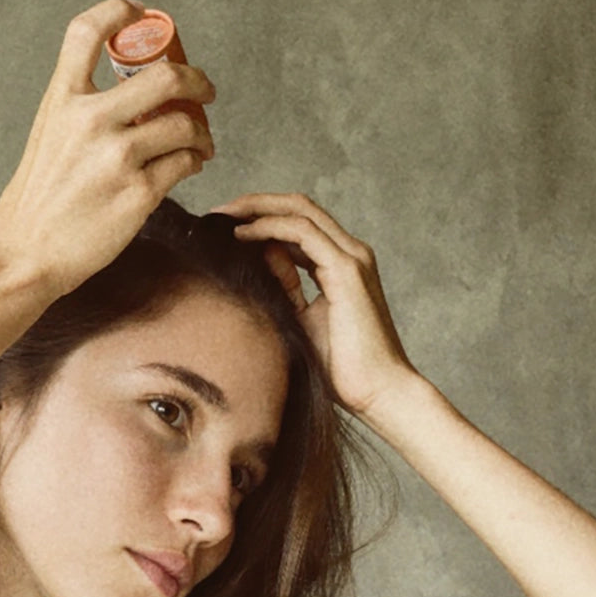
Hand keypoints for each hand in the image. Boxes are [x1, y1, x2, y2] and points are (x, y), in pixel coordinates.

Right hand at [0, 0, 216, 299]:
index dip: (121, 12)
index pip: (89, 31)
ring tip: (201, 142)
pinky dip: (194, 161)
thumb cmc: (36, 203)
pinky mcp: (139, 194)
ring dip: (202, 131)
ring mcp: (118, 157)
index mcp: (62, 100)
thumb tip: (128, 99)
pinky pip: (184, 163)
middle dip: (196, 79)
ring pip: (184, 124)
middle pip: (165, 75)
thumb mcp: (46, 137)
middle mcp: (90, 121)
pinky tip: (189, 165)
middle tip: (204, 90)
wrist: (26, 254)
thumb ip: (79, 110)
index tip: (143, 16)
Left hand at [207, 192, 418, 418]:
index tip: (225, 227)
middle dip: (255, 203)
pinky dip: (270, 227)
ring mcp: (352, 258)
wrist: (378, 393)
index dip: (262, 218)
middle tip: (217, 212)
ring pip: (300, 211)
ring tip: (224, 216)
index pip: (299, 224)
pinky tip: (243, 234)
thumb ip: (286, 289)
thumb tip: (260, 262)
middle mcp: (350, 253)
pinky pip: (303, 233)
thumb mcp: (302, 321)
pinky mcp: (347, 270)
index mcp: (341, 265)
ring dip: (258, 209)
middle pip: (299, 207)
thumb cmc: (343, 368)